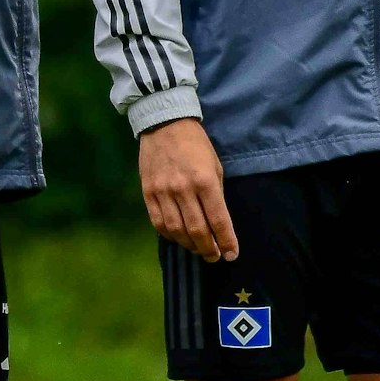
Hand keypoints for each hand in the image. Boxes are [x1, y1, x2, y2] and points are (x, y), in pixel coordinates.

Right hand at [137, 117, 237, 261]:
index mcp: (205, 181)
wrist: (164, 124)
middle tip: (215, 257)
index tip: (231, 255)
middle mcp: (183, 189)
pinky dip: (169, 234)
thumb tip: (217, 223)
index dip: (226, 242)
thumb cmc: (196, 145)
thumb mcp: (215, 166)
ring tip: (198, 249)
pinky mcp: (148, 191)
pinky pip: (158, 221)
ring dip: (189, 245)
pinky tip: (178, 237)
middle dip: (209, 249)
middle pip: (197, 230)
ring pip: (176, 230)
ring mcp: (162, 191)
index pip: (219, 220)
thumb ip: (216, 195)